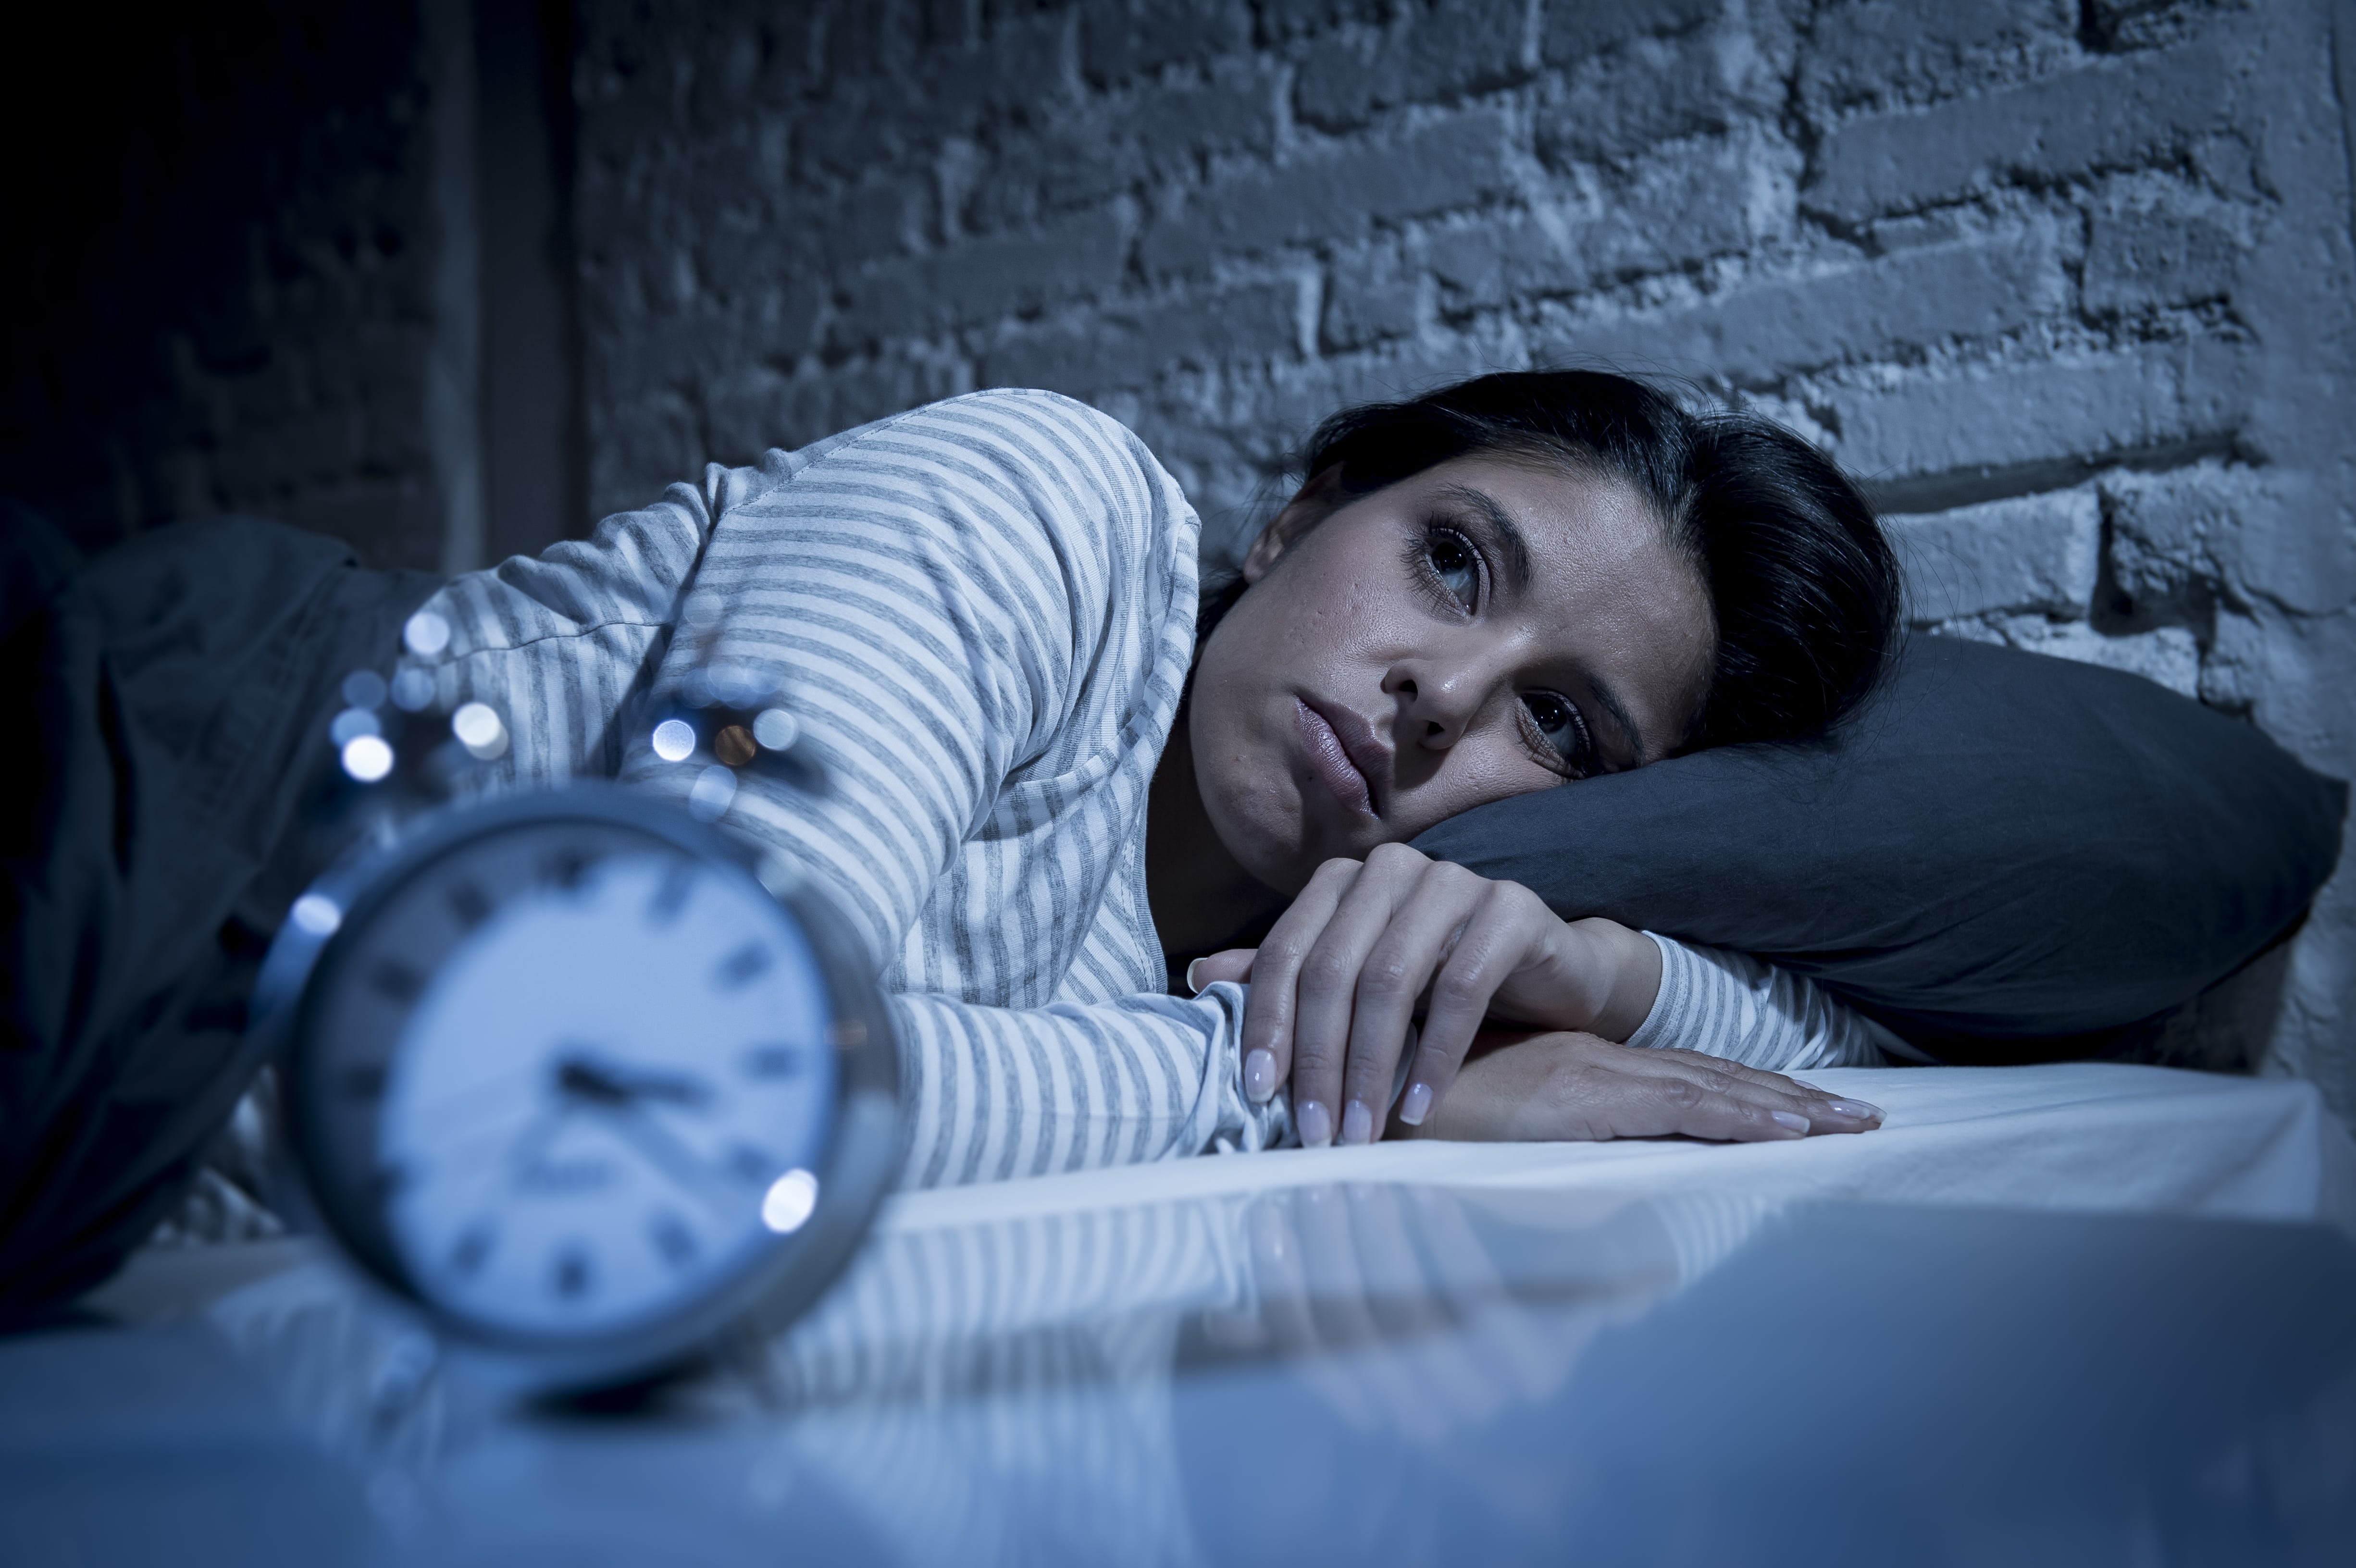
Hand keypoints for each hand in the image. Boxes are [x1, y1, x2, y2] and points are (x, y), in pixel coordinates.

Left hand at [1191, 843, 1661, 1146]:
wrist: (1549, 976)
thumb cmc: (1441, 983)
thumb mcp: (1359, 985)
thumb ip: (1290, 978)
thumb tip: (1199, 978)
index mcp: (1344, 882)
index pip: (1286, 952)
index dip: (1265, 1024)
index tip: (1257, 1094)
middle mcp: (1392, 871)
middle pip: (1333, 969)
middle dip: (1318, 1059)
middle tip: (1314, 1132)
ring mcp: (1454, 881)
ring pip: (1390, 979)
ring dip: (1370, 1067)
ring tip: (1360, 1132)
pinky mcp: (1510, 908)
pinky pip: (1461, 987)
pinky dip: (1434, 1055)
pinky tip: (1419, 1106)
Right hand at [1388, 1029, 1884, 1142]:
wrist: (1345, 1087)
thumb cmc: (1394, 1115)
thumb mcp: (1469, 1142)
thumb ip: (1513, 1155)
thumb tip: (1556, 1206)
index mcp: (1570, 1072)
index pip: (1678, 1083)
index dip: (1745, 1095)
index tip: (1806, 1110)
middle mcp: (1591, 1066)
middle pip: (1711, 1081)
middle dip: (1789, 1100)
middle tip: (1865, 1116)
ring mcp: (1588, 1077)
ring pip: (1713, 1088)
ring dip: (1787, 1107)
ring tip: (1856, 1123)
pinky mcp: (1577, 1096)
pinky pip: (1681, 1106)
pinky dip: (1741, 1115)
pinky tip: (1790, 1129)